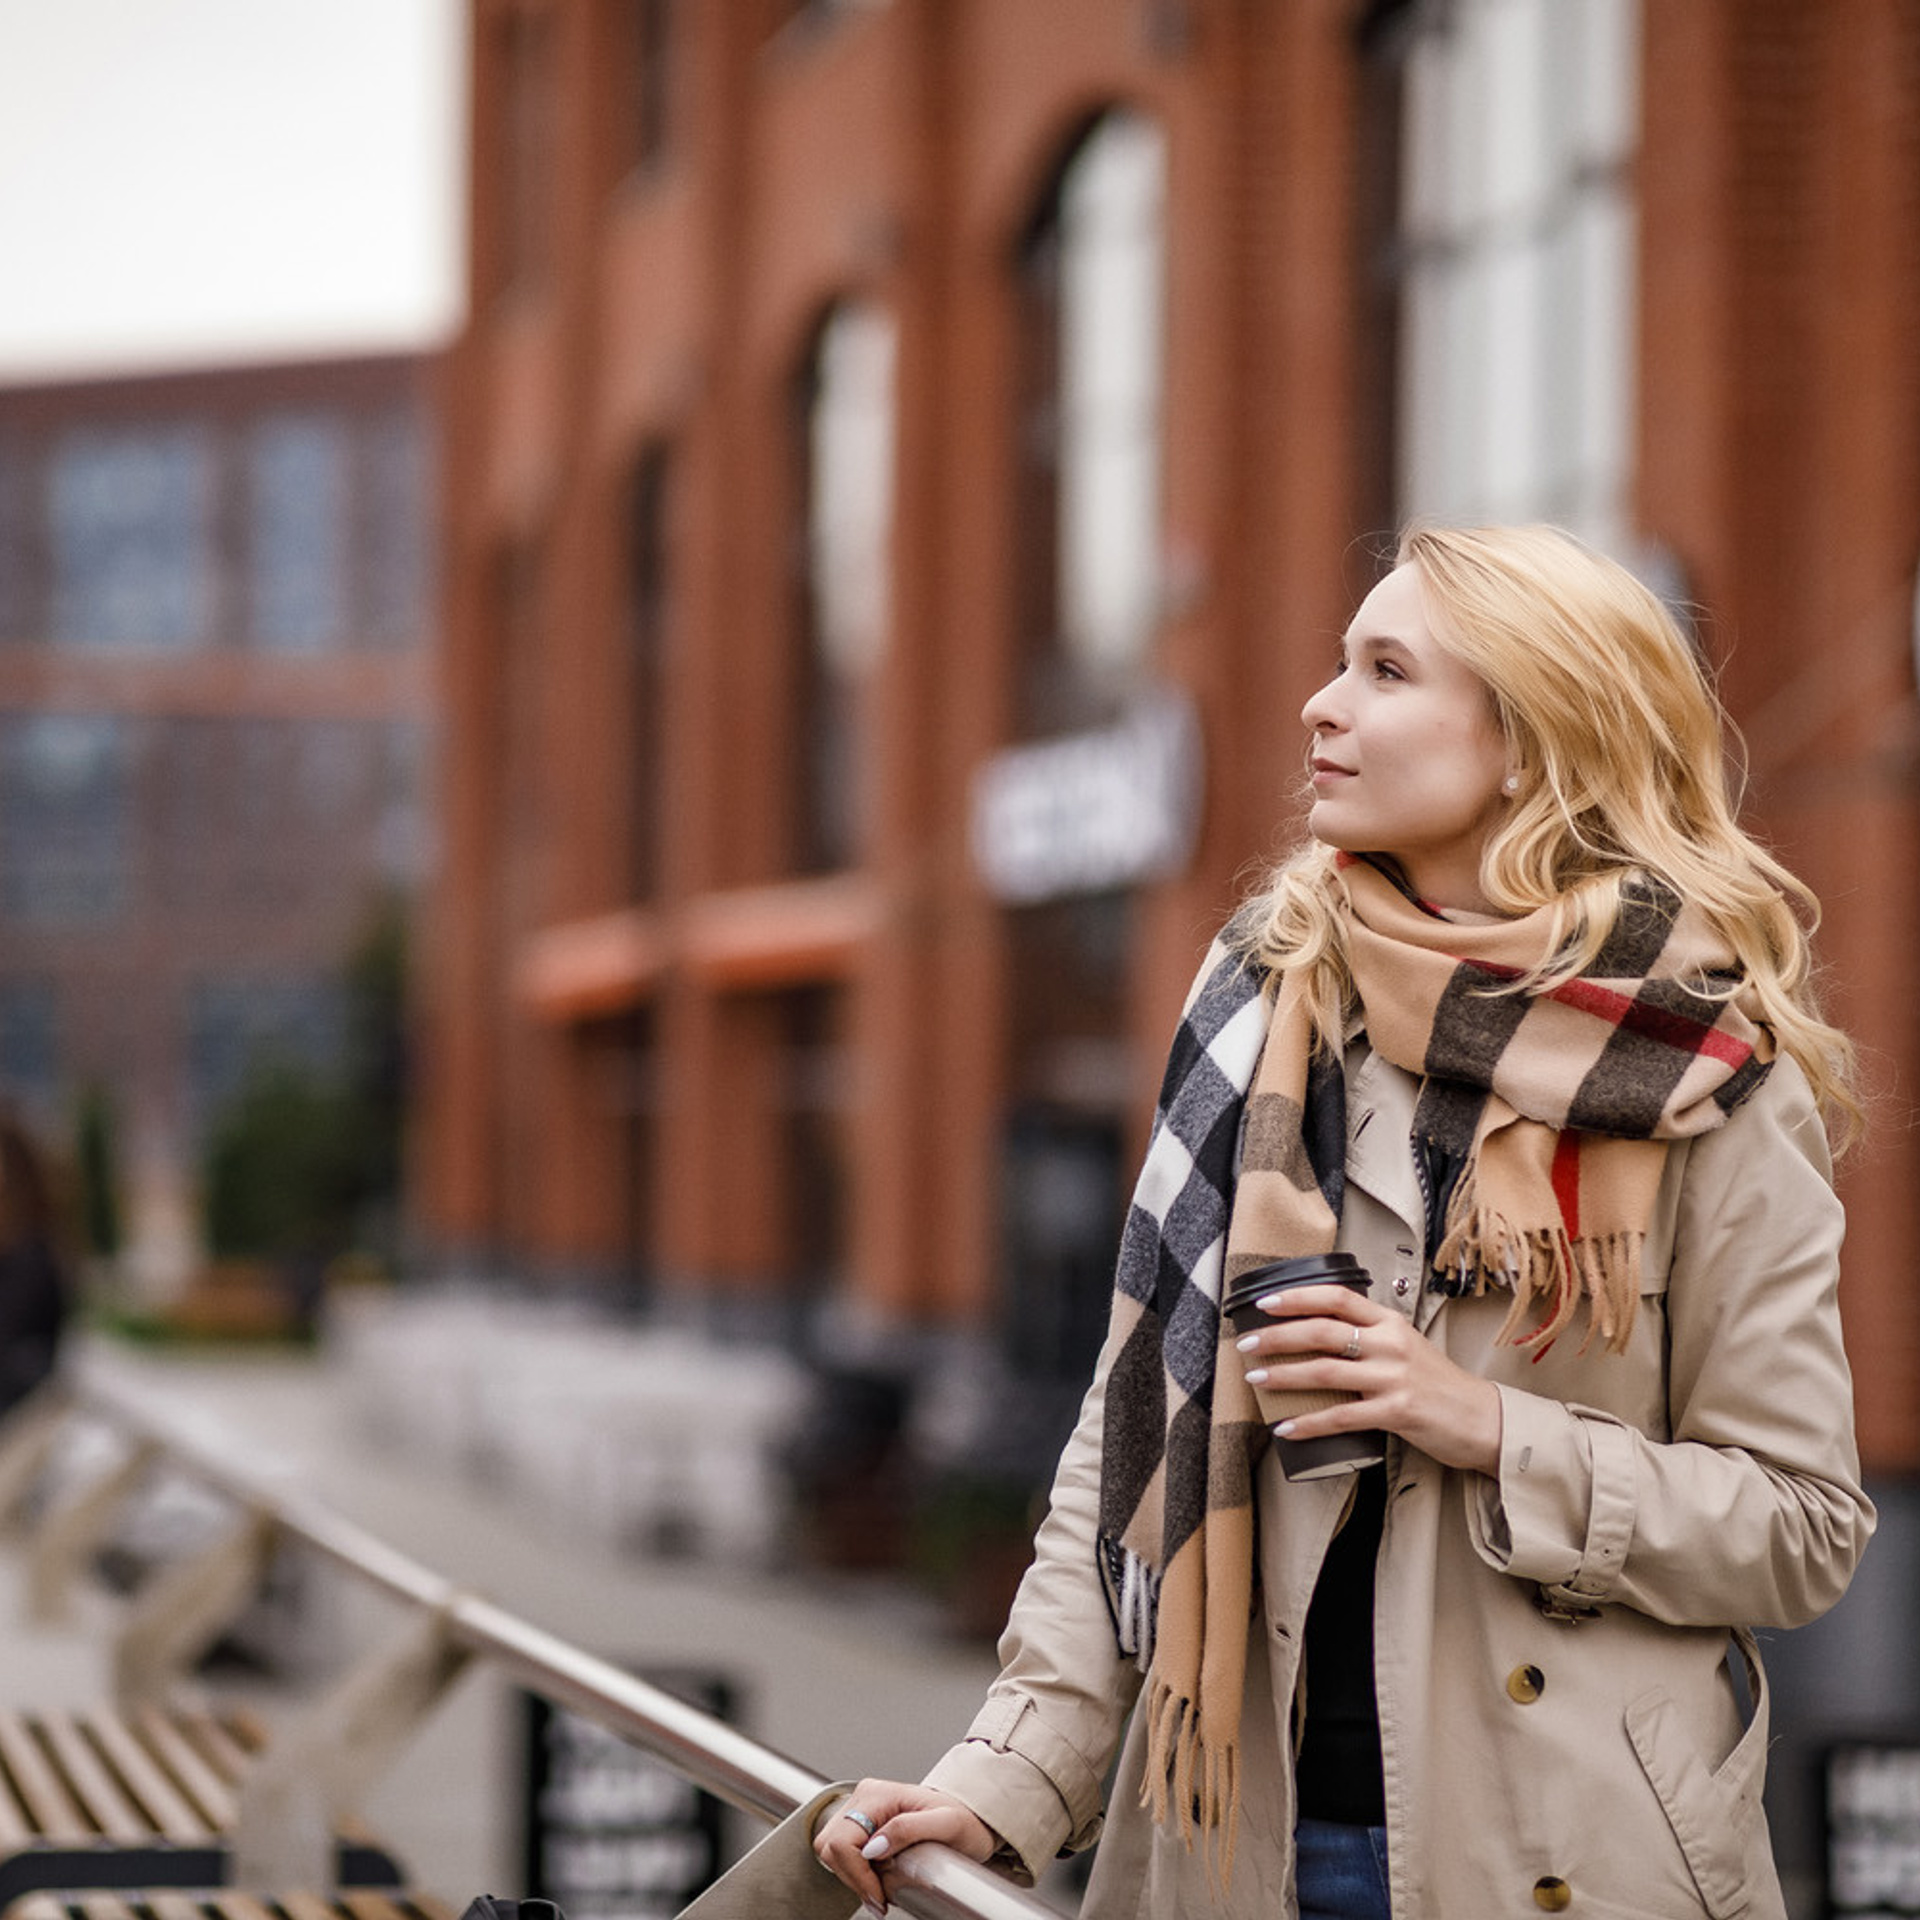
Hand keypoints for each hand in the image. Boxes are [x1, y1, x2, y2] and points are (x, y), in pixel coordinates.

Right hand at [813, 1778, 998, 1915]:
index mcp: (879, 1795)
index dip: (857, 1874)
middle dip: (851, 1877)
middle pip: (830, 1845)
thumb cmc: (963, 1820)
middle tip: (877, 1899)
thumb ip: (908, 1829)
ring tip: (878, 1890)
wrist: (970, 1819)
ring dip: (851, 1876)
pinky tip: (876, 1880)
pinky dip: (854, 1873)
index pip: (843, 1840)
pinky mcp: (862, 1826)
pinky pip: (841, 1854)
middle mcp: (864, 1799)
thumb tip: (873, 1847)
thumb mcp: (946, 1823)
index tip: (878, 1896)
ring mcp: (861, 1811)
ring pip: (830, 1851)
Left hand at [1234, 1282, 1502, 1475]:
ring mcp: (1393, 1378)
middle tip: (1246, 1343)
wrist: (1484, 1420)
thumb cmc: (1439, 1385)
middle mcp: (1390, 1344)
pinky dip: (1309, 1422)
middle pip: (1322, 1330)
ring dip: (1284, 1375)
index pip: (1337, 1297)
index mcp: (1390, 1322)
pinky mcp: (1396, 1412)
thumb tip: (1319, 1334)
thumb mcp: (1406, 1347)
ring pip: (1325, 1371)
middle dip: (1278, 1336)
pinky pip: (1341, 1416)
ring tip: (1256, 1379)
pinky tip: (1286, 1427)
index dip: (1298, 1297)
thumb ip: (1370, 1337)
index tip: (1265, 1302)